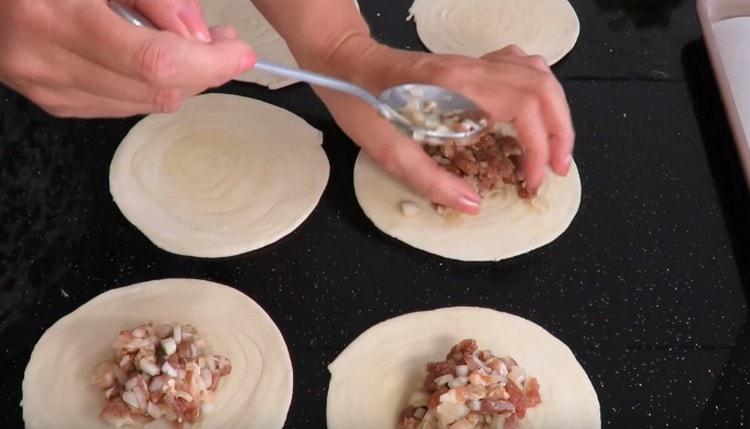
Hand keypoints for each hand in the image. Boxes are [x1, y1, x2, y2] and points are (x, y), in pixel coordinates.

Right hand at [0, 0, 254, 117]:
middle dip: (202, 71)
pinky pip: (123, 105)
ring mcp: (48, 90)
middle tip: (223, 44)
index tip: (239, 52)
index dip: (207, 63)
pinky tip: (152, 60)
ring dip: (181, 81)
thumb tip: (202, 38)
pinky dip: (150, 86)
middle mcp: (45, 63)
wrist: (0, 2)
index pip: (154, 61)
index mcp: (53, 17)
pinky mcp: (55, 102)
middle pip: (154, 89)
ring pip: (144, 104)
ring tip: (192, 47)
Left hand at [313, 38, 573, 213]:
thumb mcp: (388, 150)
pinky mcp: (468, 63)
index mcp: (457, 88)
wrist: (343, 63)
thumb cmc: (360, 104)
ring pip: (538, 73)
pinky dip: (537, 89)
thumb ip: (432, 180)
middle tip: (558, 168)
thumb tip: (474, 205)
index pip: (524, 109)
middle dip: (560, 132)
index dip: (538, 149)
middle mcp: (473, 69)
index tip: (532, 181)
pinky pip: (519, 64)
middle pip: (542, 88)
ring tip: (553, 146)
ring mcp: (473, 61)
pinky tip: (530, 112)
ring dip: (555, 110)